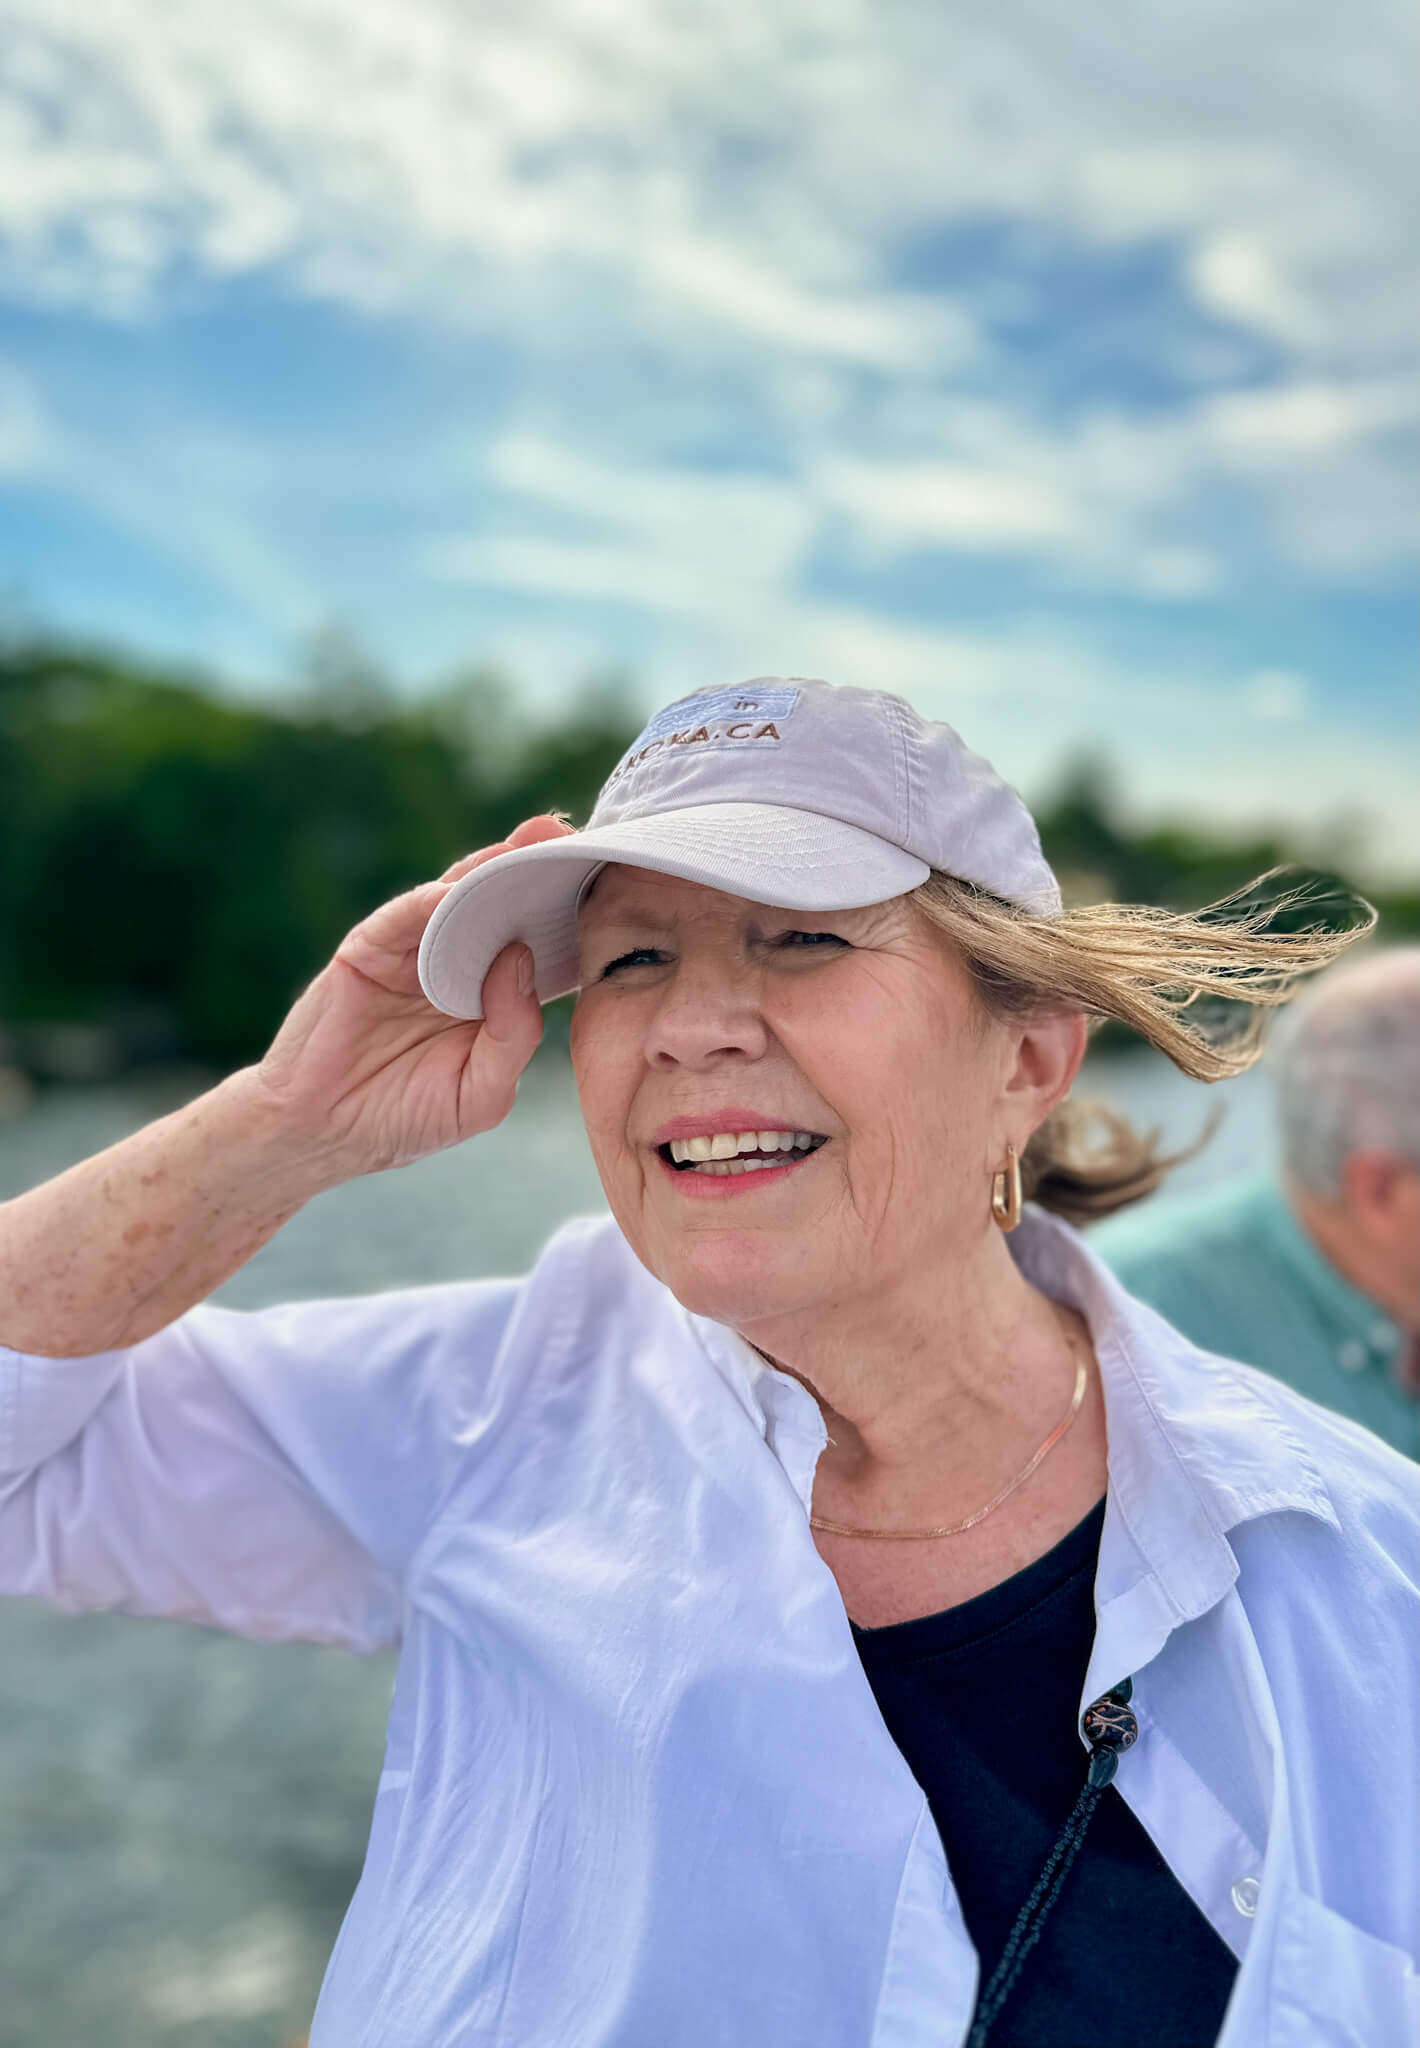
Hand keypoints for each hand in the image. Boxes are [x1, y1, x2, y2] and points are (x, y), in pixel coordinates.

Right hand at [251, 815, 575, 1178]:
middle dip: (537, 871)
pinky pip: (402, 918)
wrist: (321, 1137)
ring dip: (491, 869)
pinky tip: (458, 890)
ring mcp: (412, 954)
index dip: (572, 917)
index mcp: (493, 998)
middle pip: (504, 908)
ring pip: (457, 901)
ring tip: (529, 843)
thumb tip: (522, 961)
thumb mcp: (480, 1093)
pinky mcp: (367, 951)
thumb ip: (512, 1035)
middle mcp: (457, 966)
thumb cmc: (403, 1120)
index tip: (613, 884)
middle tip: (573, 836)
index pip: (541, 946)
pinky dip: (430, 901)